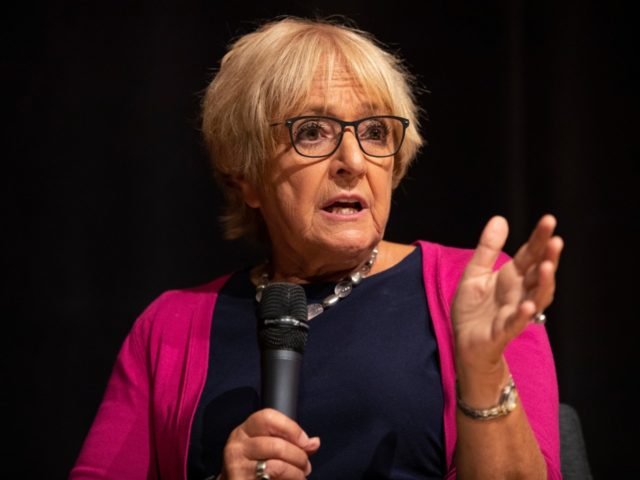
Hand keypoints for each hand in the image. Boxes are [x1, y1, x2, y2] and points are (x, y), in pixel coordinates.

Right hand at [220, 408, 319, 479]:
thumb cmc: (255, 464)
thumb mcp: (270, 446)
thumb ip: (292, 442)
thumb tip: (314, 443)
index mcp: (245, 430)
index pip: (267, 417)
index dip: (291, 428)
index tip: (305, 441)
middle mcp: (237, 446)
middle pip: (276, 445)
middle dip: (298, 457)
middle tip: (306, 466)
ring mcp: (236, 466)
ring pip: (277, 466)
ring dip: (296, 473)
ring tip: (300, 476)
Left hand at [451, 214, 563, 375]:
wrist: (464, 342)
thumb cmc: (473, 309)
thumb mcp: (475, 272)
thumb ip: (488, 248)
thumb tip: (500, 218)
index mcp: (512, 276)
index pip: (530, 254)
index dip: (539, 238)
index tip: (549, 220)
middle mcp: (519, 292)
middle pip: (539, 273)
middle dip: (549, 258)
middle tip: (556, 241)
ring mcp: (514, 312)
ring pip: (536, 297)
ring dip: (543, 284)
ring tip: (547, 267)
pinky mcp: (503, 331)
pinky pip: (516, 323)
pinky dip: (523, 315)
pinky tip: (528, 305)